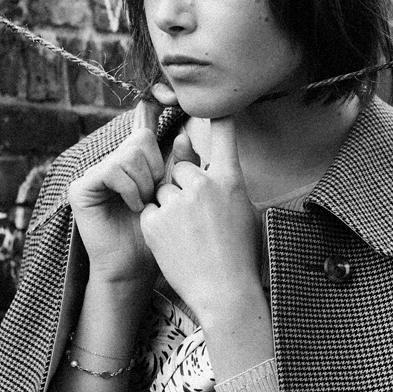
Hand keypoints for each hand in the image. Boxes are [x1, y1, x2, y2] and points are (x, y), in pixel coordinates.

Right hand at [68, 97, 170, 288]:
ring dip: (145, 181)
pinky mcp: (82, 185)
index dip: (153, 101)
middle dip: (157, 166)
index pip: (143, 121)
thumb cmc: (162, 233)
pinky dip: (129, 188)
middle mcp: (115, 160)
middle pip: (140, 137)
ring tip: (145, 203)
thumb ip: (182, 164)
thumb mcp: (178, 194)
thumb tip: (184, 133)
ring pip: (129, 153)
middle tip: (157, 193)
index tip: (168, 92)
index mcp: (138, 158)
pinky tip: (132, 206)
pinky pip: (113, 169)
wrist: (139, 266)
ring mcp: (96, 171)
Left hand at [138, 115, 264, 329]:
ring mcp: (177, 202)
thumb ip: (221, 183)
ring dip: (169, 208)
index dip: (217, 114)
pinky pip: (150, 211)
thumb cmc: (240, 255)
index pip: (224, 135)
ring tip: (188, 237)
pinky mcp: (154, 221)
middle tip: (198, 221)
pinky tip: (175, 245)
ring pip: (162, 191)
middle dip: (182, 188)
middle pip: (180, 169)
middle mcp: (203, 185)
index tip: (211, 99)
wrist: (224, 292)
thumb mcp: (242, 212)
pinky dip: (157, 226)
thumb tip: (198, 157)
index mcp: (231, 180)